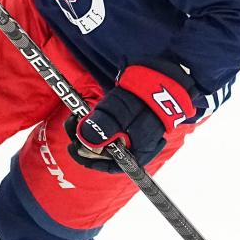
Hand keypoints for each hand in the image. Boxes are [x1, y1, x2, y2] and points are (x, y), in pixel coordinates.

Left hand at [65, 62, 196, 172]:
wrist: (167, 73)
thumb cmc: (148, 95)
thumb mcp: (124, 110)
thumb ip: (106, 126)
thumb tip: (85, 139)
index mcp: (139, 151)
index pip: (112, 165)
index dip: (90, 159)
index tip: (74, 147)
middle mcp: (137, 145)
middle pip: (106, 152)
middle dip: (85, 140)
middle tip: (72, 125)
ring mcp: (134, 131)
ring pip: (106, 138)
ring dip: (89, 129)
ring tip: (77, 116)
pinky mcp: (131, 118)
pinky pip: (111, 126)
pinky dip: (98, 120)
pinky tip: (89, 111)